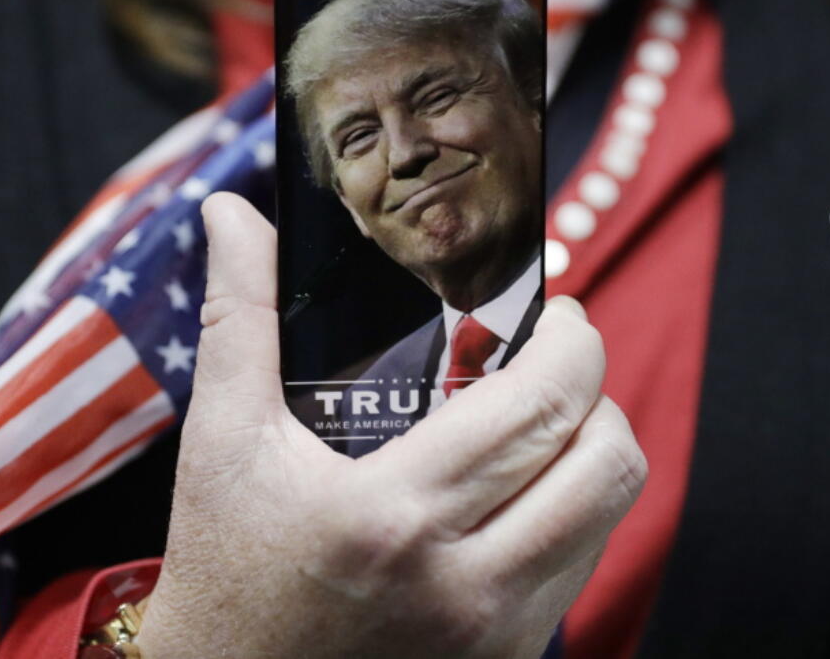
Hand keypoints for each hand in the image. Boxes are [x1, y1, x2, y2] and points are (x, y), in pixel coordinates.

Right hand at [135, 193, 646, 658]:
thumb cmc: (224, 573)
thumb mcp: (220, 444)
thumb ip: (239, 317)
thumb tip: (230, 212)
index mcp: (393, 515)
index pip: (540, 407)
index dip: (574, 342)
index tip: (559, 313)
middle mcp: (463, 583)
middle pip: (604, 461)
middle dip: (597, 387)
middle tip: (557, 358)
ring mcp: (495, 634)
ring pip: (609, 516)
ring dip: (593, 450)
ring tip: (544, 420)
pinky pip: (585, 568)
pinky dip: (577, 512)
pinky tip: (525, 490)